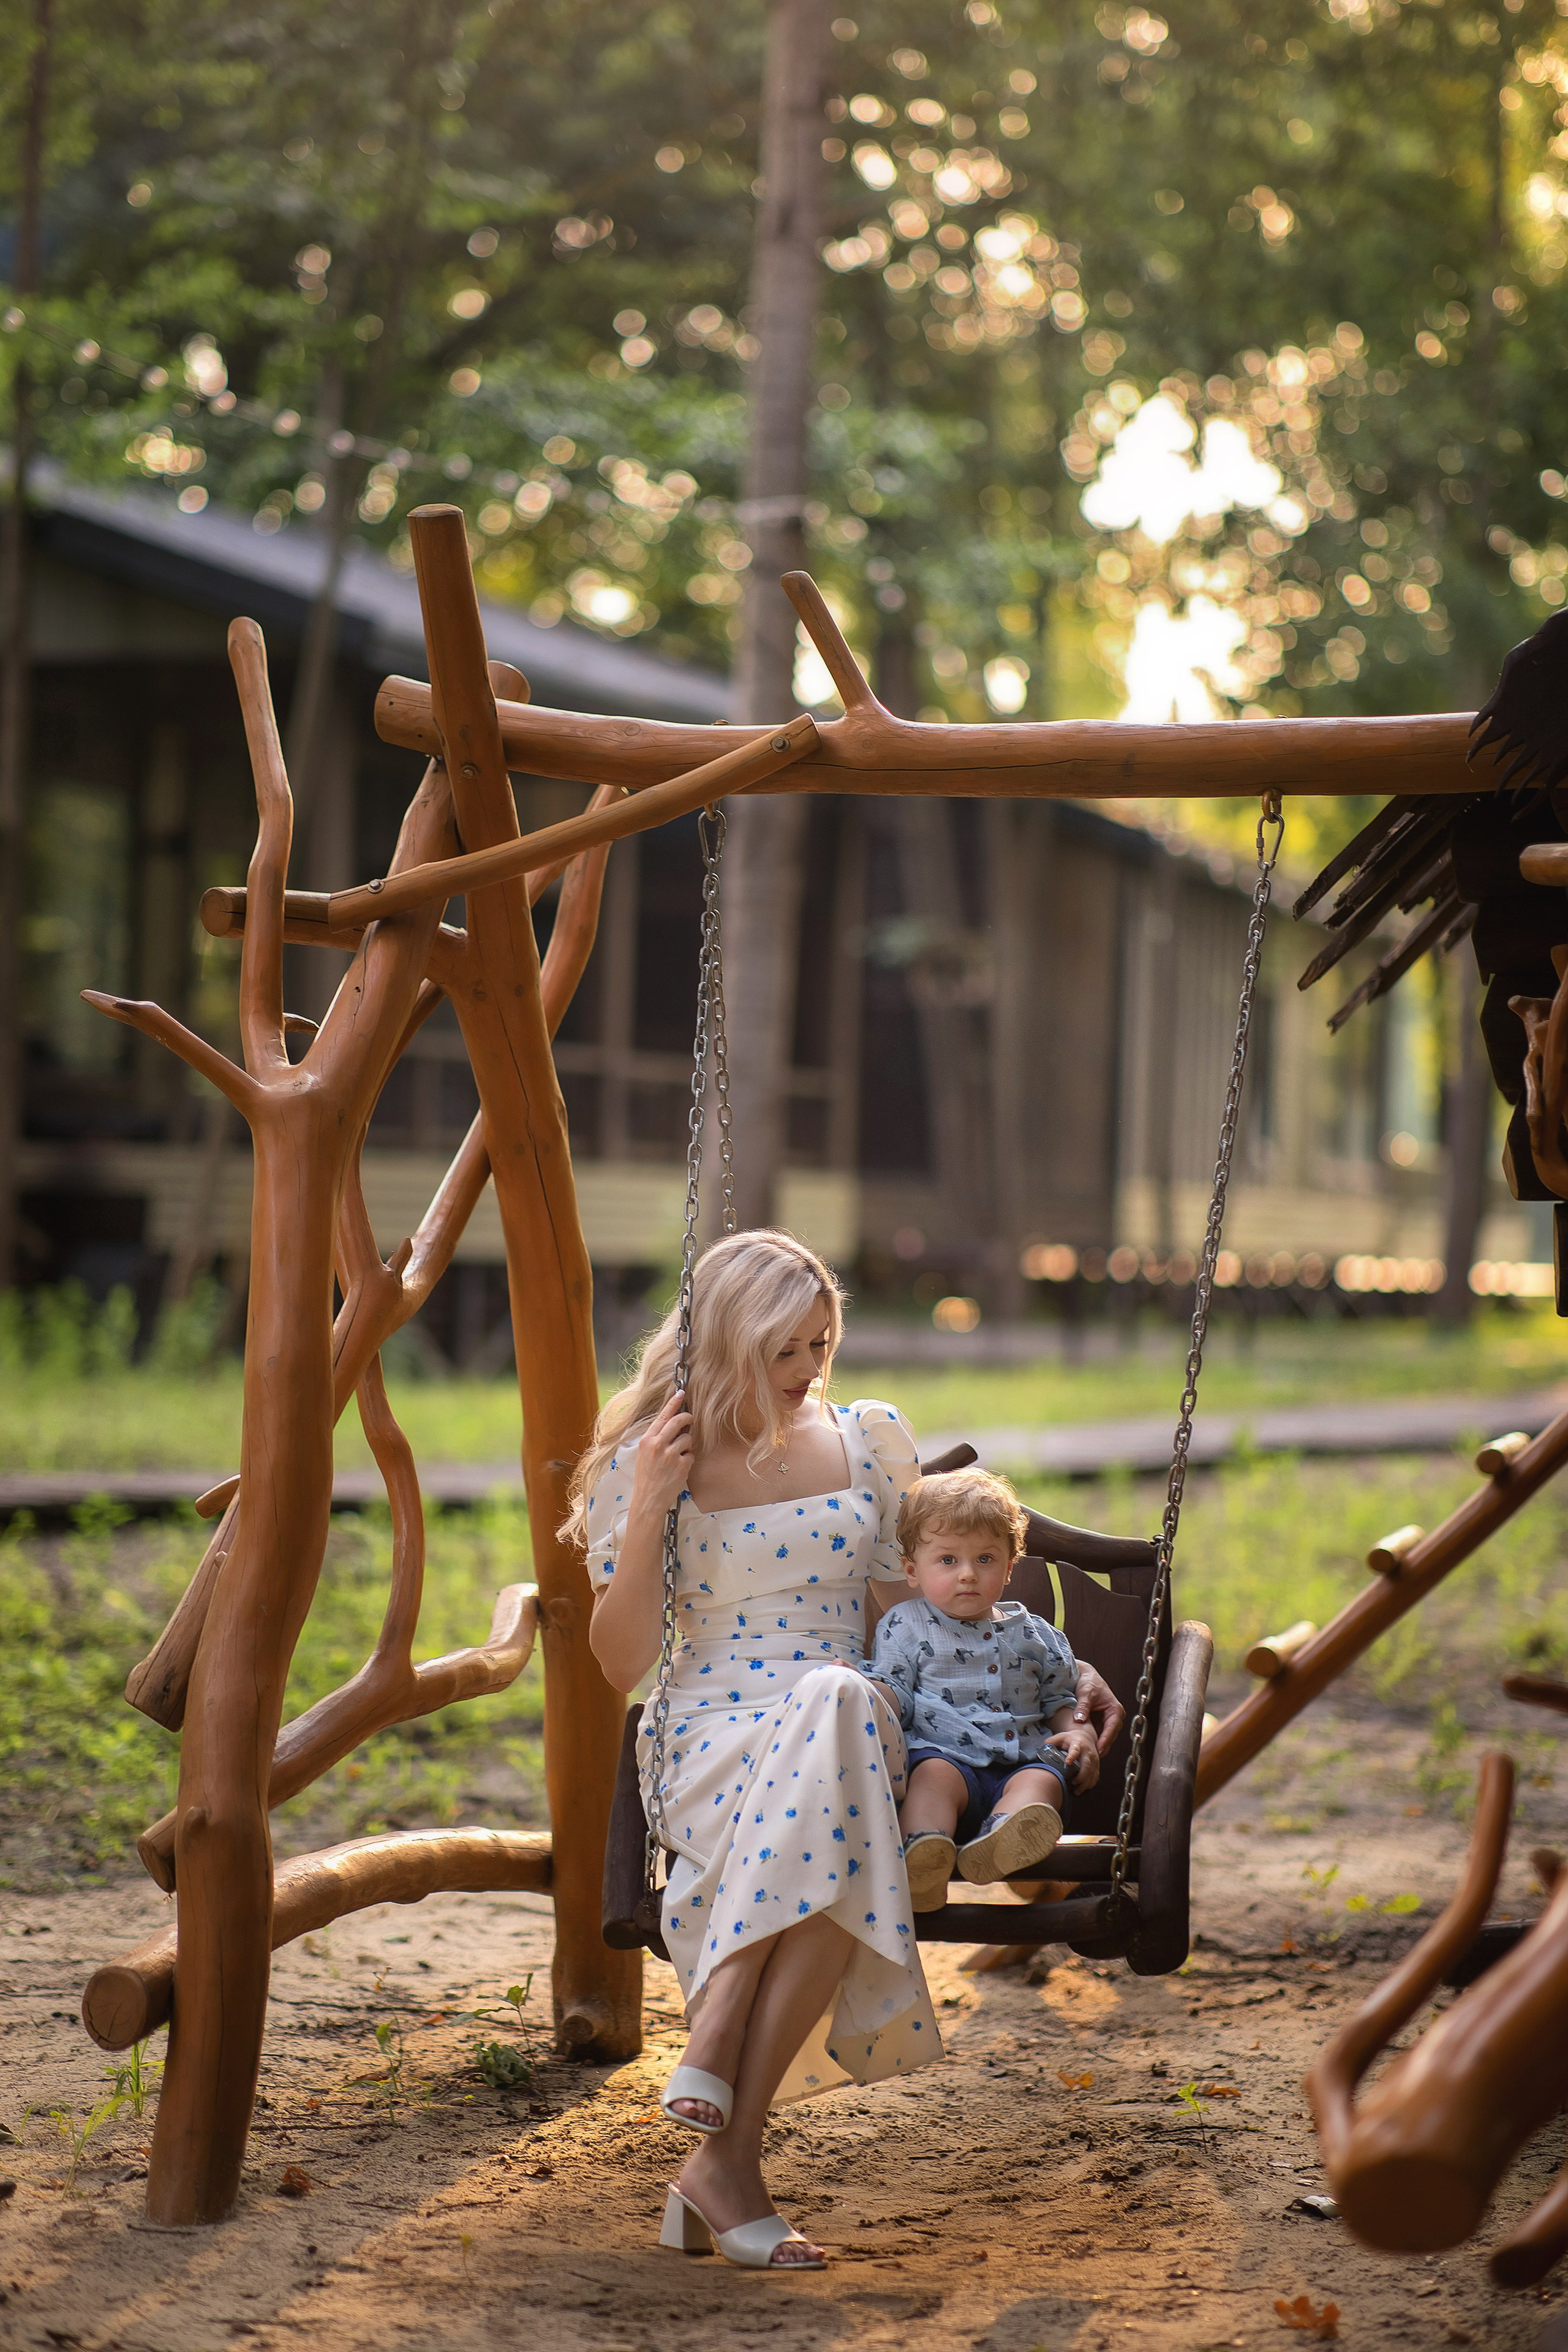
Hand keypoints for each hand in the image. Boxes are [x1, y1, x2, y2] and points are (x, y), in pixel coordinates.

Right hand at [630, 1391, 692, 1518]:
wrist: (648, 1499)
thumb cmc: (646, 1477)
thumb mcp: (644, 1454)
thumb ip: (655, 1439)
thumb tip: (672, 1424)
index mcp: (647, 1440)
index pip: (662, 1416)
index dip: (673, 1403)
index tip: (681, 1393)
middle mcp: (658, 1445)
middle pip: (678, 1421)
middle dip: (687, 1418)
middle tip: (690, 1419)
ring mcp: (671, 1454)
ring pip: (687, 1438)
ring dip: (686, 1446)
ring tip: (677, 1457)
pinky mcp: (682, 1465)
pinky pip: (691, 1455)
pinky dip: (687, 1461)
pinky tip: (679, 1469)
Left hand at [1048, 1718, 1100, 1792]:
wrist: (1086, 1737)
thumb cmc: (1071, 1739)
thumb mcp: (1060, 1737)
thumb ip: (1051, 1743)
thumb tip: (1042, 1750)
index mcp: (1077, 1744)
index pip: (1075, 1750)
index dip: (1071, 1756)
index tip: (1067, 1763)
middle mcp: (1087, 1752)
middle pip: (1086, 1765)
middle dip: (1080, 1776)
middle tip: (1073, 1783)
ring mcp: (1094, 1760)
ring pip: (1092, 1773)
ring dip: (1085, 1784)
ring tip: (1076, 1792)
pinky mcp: (1097, 1766)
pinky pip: (1095, 1777)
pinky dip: (1089, 1785)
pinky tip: (1082, 1790)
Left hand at [1072, 1661, 1124, 1759]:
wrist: (1086, 1675)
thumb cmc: (1088, 1682)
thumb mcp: (1085, 1693)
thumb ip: (1083, 1707)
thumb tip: (1079, 1719)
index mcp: (1115, 1710)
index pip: (1111, 1729)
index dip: (1104, 1741)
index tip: (1097, 1750)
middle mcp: (1115, 1717)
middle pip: (1109, 1736)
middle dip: (1101, 1746)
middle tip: (1090, 1757)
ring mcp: (1108, 1721)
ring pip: (1104, 1737)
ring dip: (1097, 1745)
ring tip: (1087, 1755)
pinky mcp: (1101, 1722)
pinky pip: (1098, 1734)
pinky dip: (1093, 1740)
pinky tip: (1085, 1747)